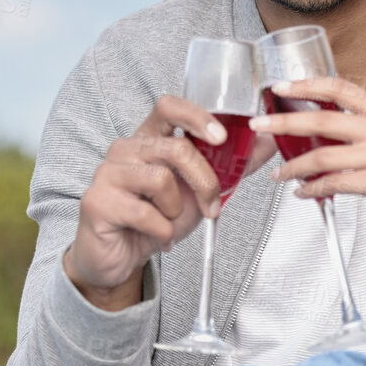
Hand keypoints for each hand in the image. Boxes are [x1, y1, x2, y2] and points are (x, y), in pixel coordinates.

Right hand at [63, 96, 275, 309]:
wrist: (120, 258)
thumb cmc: (155, 219)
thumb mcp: (199, 192)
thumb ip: (232, 166)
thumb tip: (267, 141)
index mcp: (148, 139)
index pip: (169, 107)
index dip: (197, 116)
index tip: (222, 137)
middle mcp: (125, 149)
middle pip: (176, 148)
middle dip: (205, 181)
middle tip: (210, 206)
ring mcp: (107, 174)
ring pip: (161, 180)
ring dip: (177, 210)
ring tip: (168, 221)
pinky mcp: (97, 202)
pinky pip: (146, 214)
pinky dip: (162, 231)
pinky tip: (156, 235)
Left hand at [251, 76, 365, 237]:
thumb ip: (364, 130)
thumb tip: (325, 129)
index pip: (338, 87)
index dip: (305, 84)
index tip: (280, 86)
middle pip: (322, 118)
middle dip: (284, 121)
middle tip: (261, 123)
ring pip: (322, 153)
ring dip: (294, 165)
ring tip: (280, 173)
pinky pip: (333, 183)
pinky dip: (312, 188)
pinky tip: (303, 192)